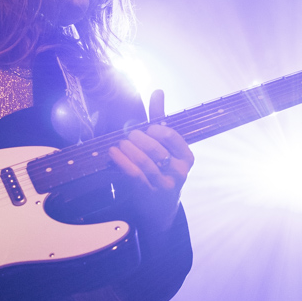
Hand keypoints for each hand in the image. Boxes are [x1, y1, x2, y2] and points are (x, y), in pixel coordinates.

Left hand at [108, 90, 193, 232]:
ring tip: (120, 143)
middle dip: (138, 138)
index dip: (154, 129)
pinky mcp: (149, 194)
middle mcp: (179, 171)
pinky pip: (134, 173)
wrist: (160, 208)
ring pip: (144, 160)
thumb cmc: (163, 171)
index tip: (145, 129)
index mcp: (187, 157)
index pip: (170, 135)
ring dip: (128, 148)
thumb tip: (157, 92)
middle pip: (155, 147)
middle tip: (128, 135)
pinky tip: (113, 153)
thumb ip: (161, 119)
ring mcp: (165, 184)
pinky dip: (121, 160)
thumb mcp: (166, 147)